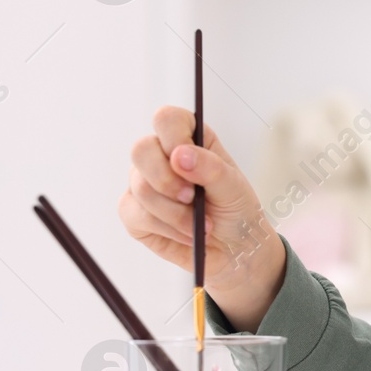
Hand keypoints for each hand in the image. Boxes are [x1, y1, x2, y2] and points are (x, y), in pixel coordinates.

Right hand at [118, 106, 285, 330]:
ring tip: (202, 226)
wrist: (233, 251)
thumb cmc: (236, 212)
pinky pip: (135, 215)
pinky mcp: (134, 212)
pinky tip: (187, 234)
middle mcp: (162, 156)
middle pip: (141, 150)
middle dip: (167, 180)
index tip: (187, 162)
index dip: (173, 138)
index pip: (167, 119)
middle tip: (193, 199)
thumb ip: (211, 168)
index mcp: (190, 139)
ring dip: (175, 214)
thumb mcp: (234, 188)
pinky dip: (166, 229)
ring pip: (141, 188)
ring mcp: (143, 183)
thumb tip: (179, 155)